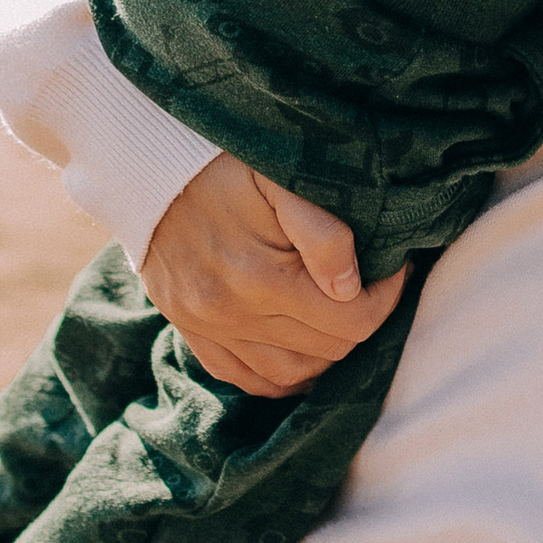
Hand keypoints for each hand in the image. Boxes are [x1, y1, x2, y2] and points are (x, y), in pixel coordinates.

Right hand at [138, 152, 406, 394]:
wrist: (148, 164)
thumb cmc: (224, 165)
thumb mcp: (279, 179)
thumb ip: (322, 232)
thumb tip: (352, 287)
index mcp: (261, 278)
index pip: (352, 321)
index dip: (387, 298)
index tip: (394, 269)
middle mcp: (232, 314)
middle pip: (326, 350)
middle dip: (361, 321)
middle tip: (371, 288)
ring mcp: (207, 328)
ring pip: (288, 374)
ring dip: (325, 355)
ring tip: (341, 318)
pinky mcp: (190, 330)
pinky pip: (243, 378)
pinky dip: (279, 374)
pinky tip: (300, 350)